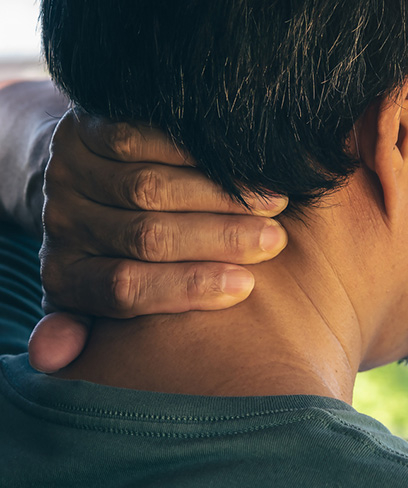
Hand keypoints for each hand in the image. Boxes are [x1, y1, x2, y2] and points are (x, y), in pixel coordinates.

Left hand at [29, 110, 287, 371]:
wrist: (83, 175)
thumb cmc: (119, 250)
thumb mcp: (100, 297)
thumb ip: (90, 328)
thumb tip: (52, 360)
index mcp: (68, 278)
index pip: (124, 290)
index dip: (186, 287)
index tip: (246, 286)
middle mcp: (63, 225)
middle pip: (144, 236)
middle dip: (218, 238)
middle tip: (274, 241)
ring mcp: (72, 173)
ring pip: (149, 186)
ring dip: (219, 194)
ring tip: (274, 202)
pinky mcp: (86, 127)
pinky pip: (142, 137)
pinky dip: (196, 151)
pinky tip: (242, 163)